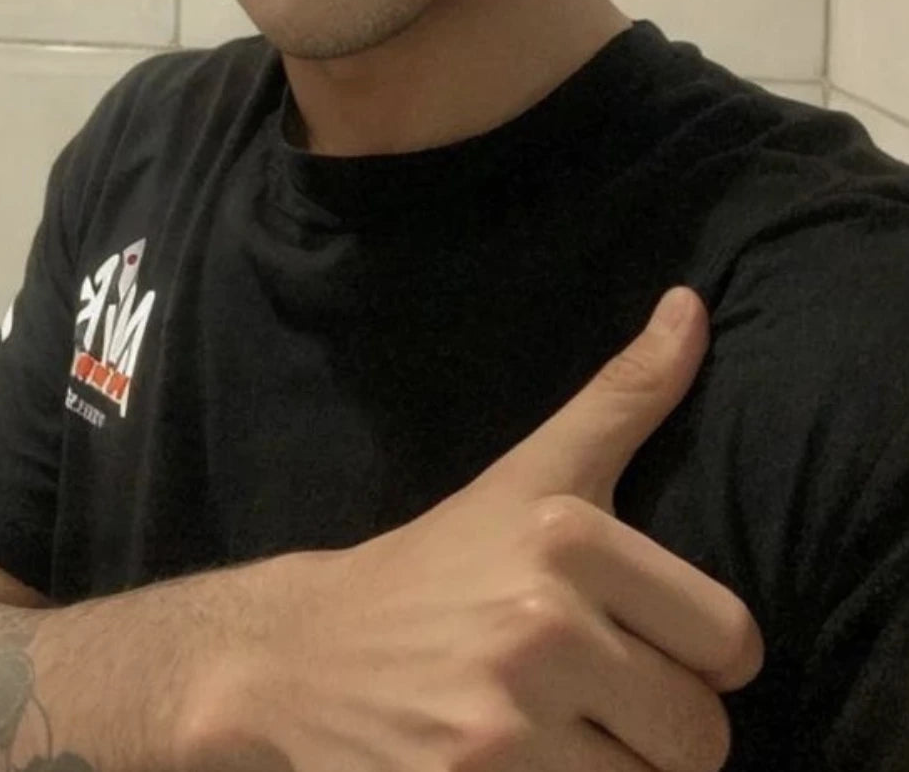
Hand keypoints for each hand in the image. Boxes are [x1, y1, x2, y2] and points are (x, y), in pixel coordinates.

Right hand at [192, 287, 764, 771]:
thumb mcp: (533, 473)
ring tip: (559, 742)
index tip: (642, 644)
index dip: (697, 656)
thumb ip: (624, 394)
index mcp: (567, 537)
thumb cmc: (440, 564)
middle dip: (659, 731)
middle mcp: (540, 626)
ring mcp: (503, 725)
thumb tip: (691, 305)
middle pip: (701, 735)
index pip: (731, 642)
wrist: (302, 656)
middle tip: (593, 704)